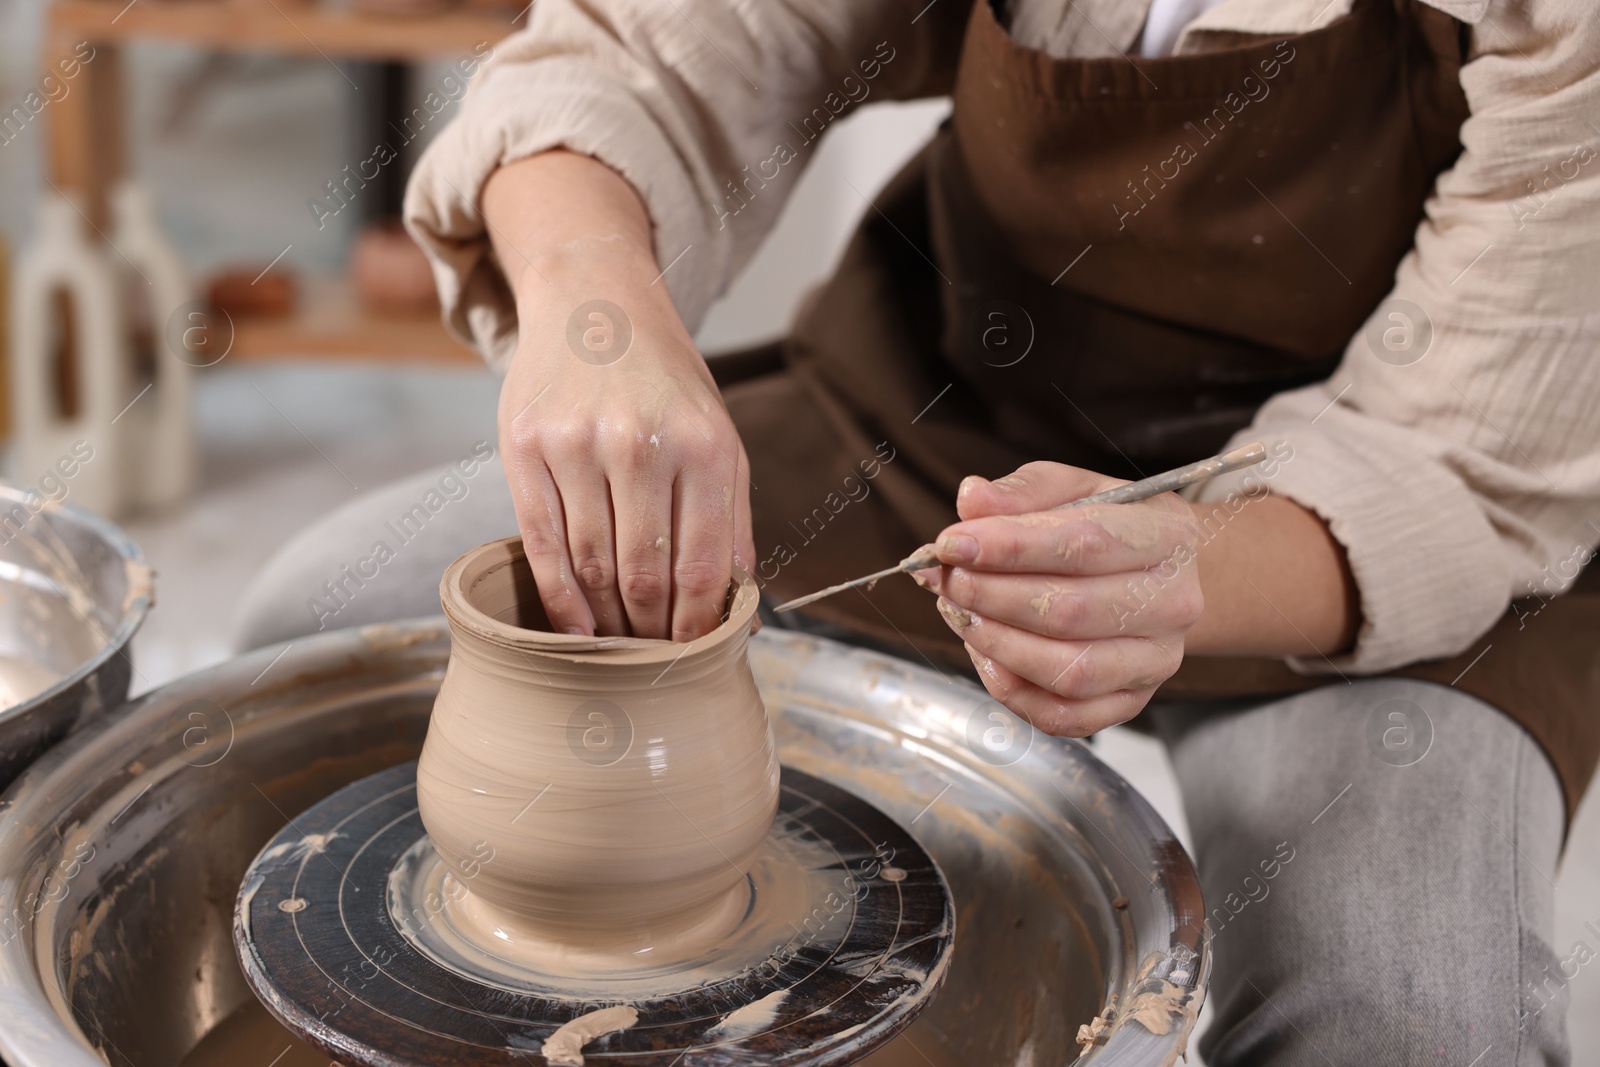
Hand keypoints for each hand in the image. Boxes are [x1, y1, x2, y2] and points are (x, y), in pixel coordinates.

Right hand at [487, 153, 752, 641]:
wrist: (594, 304)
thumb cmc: (665, 384)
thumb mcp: (718, 436)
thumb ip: (732, 521)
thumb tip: (742, 611)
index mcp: (705, 446)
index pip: (703, 566)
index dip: (698, 627)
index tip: (695, 657)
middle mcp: (641, 444)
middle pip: (645, 575)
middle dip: (652, 631)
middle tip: (654, 661)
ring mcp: (577, 445)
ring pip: (592, 566)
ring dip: (608, 622)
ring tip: (618, 646)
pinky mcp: (524, 447)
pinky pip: (542, 544)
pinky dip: (560, 600)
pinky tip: (575, 629)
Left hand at [919, 462, 1202, 735]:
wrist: (1156, 578)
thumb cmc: (1108, 528)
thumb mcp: (1072, 489)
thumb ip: (1022, 492)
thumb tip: (971, 499)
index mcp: (1165, 536)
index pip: (1084, 543)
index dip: (1010, 547)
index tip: (952, 544)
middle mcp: (1172, 603)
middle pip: (1071, 611)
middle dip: (991, 595)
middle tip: (946, 579)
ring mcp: (1155, 660)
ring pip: (1068, 670)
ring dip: (996, 643)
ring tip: (959, 612)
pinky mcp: (1131, 702)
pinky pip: (1063, 715)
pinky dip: (1012, 690)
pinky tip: (985, 653)